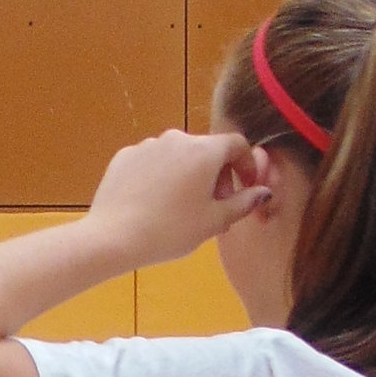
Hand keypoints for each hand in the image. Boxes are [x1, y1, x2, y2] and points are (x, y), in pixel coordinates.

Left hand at [83, 129, 269, 270]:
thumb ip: (243, 203)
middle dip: (216, 174)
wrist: (112, 238)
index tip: (245, 186)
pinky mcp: (124, 157)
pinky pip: (152, 162)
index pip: (236, 144)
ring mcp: (147, 145)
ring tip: (182, 207)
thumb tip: (263, 191)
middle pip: (206, 150)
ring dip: (187, 175)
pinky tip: (154, 203)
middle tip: (214, 206)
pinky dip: (160, 177)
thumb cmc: (170, 231)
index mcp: (204, 151)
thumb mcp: (214, 222)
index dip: (246, 164)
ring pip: (177, 156)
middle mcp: (176, 139)